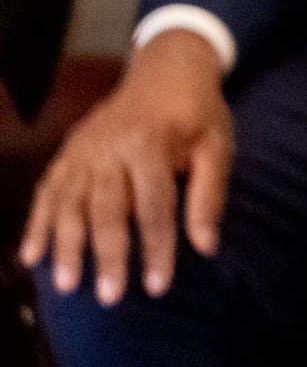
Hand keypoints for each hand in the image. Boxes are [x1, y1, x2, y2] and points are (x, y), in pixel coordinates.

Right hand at [17, 28, 232, 302]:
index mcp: (150, 145)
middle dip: (106, 256)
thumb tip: (206, 247)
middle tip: (108, 297)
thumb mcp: (217, 146)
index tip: (157, 287)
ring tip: (67, 285)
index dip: (156, 249)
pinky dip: (36, 224)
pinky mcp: (67, 152)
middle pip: (106, 211)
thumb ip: (209, 195)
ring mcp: (82, 151)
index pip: (154, 207)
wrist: (166, 69)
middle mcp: (109, 149)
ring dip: (66, 247)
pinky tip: (30, 256)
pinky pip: (47, 191)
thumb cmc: (197, 112)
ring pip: (68, 205)